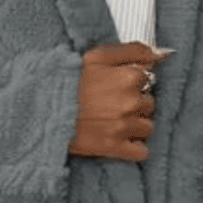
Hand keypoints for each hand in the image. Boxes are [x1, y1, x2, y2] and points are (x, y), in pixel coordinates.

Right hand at [67, 41, 174, 161]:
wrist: (41, 108)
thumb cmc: (65, 79)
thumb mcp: (97, 55)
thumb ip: (133, 51)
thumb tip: (161, 54)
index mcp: (130, 76)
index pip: (149, 78)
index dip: (134, 81)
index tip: (119, 84)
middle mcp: (131, 101)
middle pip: (150, 104)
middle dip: (135, 103)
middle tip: (112, 102)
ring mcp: (124, 126)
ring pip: (148, 127)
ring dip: (135, 125)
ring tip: (113, 120)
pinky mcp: (114, 147)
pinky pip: (141, 151)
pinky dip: (134, 147)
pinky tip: (119, 139)